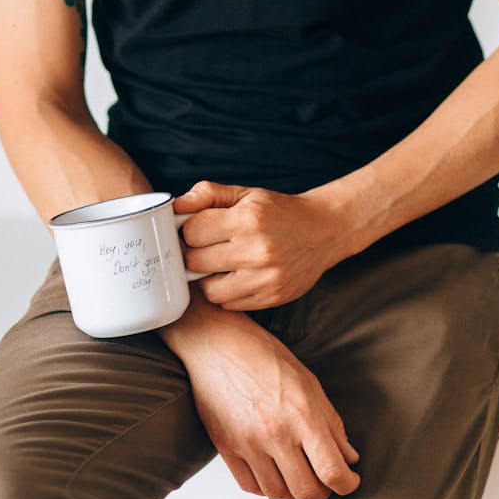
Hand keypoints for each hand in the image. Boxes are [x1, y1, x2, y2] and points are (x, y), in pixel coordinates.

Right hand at [167, 302, 359, 498]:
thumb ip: (332, 423)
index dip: (347, 484)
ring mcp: (248, 442)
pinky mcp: (226, 447)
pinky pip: (251, 486)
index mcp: (302, 414)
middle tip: (323, 477)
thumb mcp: (308, 382)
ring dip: (292, 488)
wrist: (217, 343)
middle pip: (307, 491)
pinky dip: (266, 485)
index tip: (349, 480)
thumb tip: (349, 458)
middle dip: (322, 490)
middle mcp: (275, 432)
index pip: (332, 471)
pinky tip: (272, 469)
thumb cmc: (264, 356)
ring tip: (296, 470)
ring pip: (278, 493)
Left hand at [174, 180, 352, 309]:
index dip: (190, 228)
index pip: (193, 231)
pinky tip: (235, 276)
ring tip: (218, 264)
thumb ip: (208, 194)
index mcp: (248, 219)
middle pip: (196, 261)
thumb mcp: (245, 194)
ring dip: (207, 278)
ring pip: (209, 290)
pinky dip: (226, 292)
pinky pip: (230, 304)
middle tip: (206, 246)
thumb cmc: (278, 211)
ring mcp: (266, 278)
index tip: (199, 227)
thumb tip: (175, 204)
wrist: (323, 231)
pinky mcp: (272, 298)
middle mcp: (257, 251)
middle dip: (195, 253)